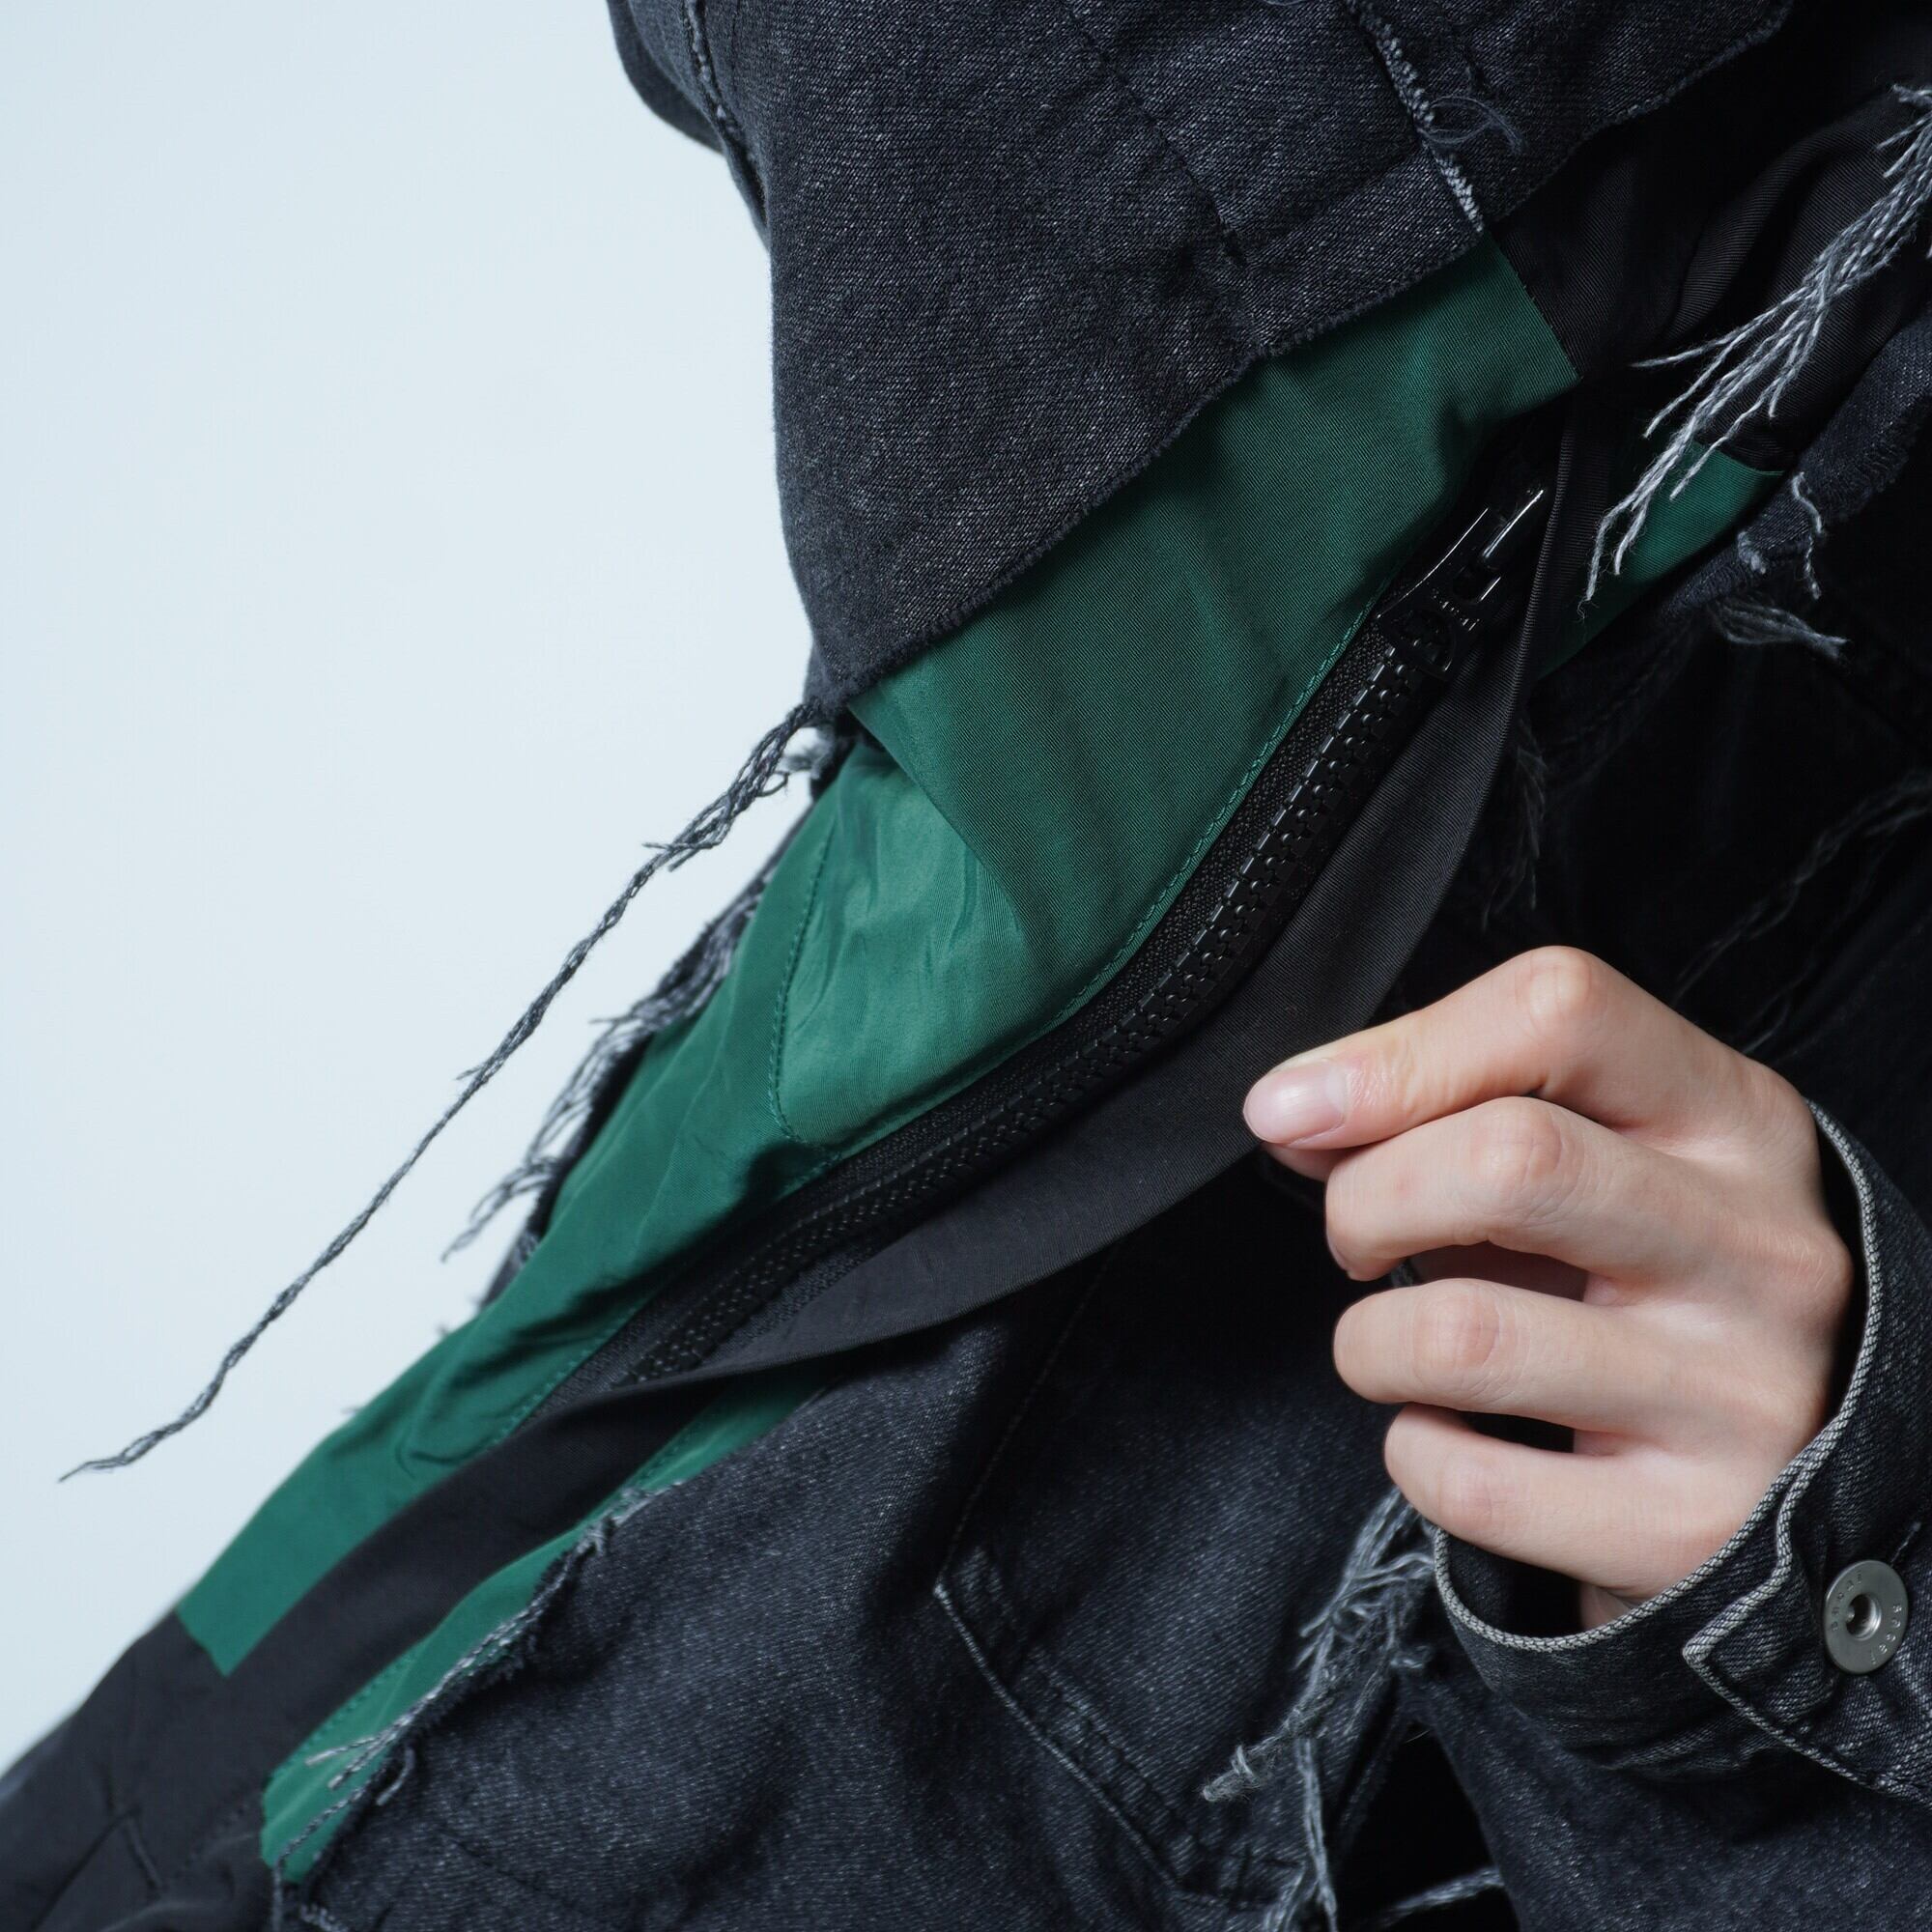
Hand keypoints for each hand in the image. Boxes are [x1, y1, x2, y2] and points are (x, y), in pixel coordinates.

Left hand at [1244, 947, 1854, 1628]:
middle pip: (1510, 1159)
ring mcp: (1741, 1393)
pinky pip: (1472, 1482)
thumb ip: (1446, 1111)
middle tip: (1358, 1242)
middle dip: (1368, 1200)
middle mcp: (1760, 1246)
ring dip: (1372, 1343)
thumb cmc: (1649, 1282)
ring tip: (1396, 1347)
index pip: (1563, 1011)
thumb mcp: (1596, 1160)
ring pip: (1465, 1334)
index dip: (1396, 1055)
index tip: (1294, 1111)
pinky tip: (1449, 1432)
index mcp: (1733, 1120)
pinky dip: (1413, 1453)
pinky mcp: (1693, 1526)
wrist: (1797, 1473)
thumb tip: (1293, 1113)